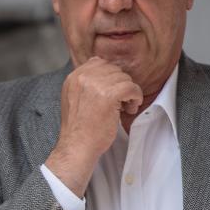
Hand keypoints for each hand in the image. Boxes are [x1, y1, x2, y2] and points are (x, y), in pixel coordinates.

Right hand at [44, 57, 141, 195]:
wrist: (77, 146)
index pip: (98, 62)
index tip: (112, 92)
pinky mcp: (109, 95)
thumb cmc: (79, 129)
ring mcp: (96, 85)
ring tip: (124, 108)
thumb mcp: (74, 99)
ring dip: (129, 92)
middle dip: (120, 84)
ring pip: (124, 78)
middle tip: (120, 102)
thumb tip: (107, 75)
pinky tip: (129, 109)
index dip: (110, 77)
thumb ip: (85, 84)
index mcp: (73, 77)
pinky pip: (131, 87)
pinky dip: (135, 97)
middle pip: (113, 69)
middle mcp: (83, 77)